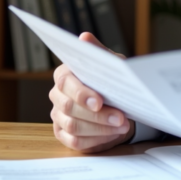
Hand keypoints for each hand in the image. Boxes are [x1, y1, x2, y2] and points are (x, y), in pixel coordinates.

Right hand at [49, 32, 134, 152]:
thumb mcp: (110, 64)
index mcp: (64, 75)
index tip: (100, 101)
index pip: (65, 83)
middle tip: (121, 117)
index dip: (81, 93)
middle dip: (98, 115)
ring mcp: (58, 116)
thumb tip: (84, 37)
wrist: (118, 103)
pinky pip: (75, 142)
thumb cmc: (111, 81)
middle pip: (69, 108)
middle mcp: (57, 95)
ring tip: (123, 125)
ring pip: (74, 126)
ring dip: (101, 128)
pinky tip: (114, 134)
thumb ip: (98, 52)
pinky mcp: (64, 135)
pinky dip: (97, 140)